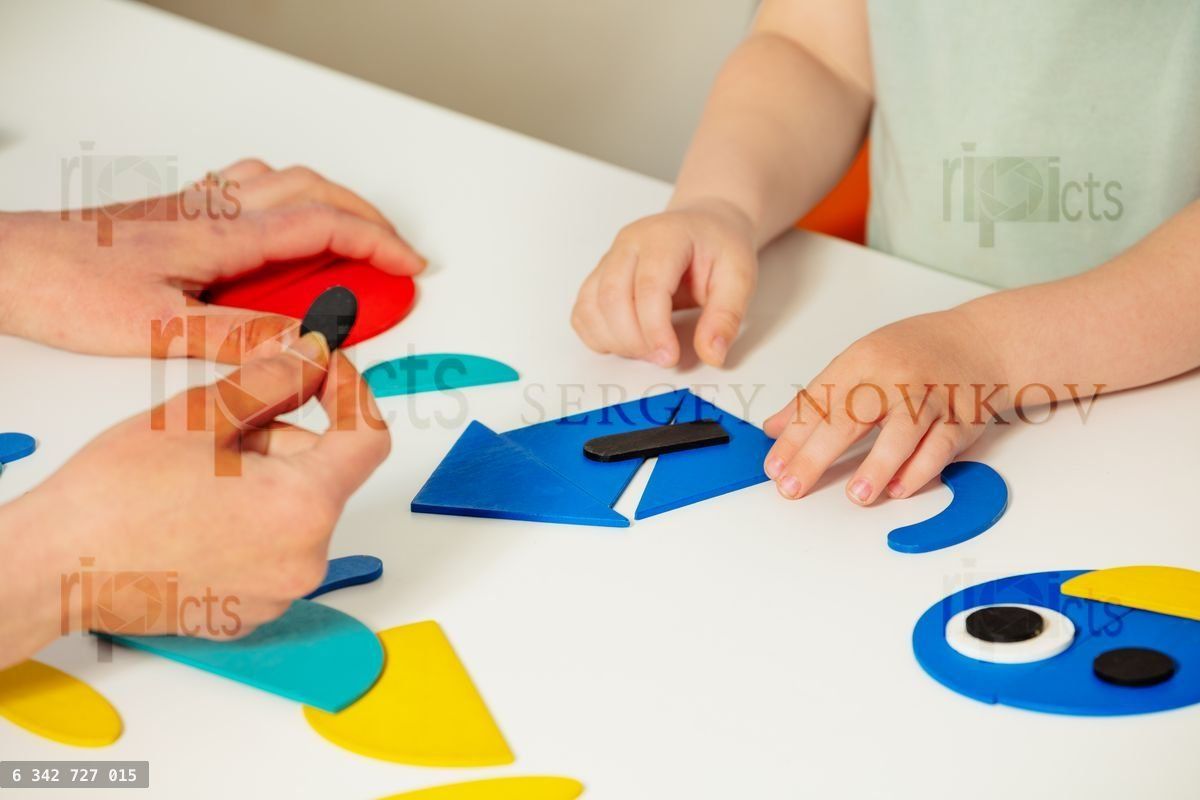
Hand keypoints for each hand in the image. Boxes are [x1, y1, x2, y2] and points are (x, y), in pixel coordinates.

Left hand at [0, 158, 424, 361]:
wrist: (5, 264)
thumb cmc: (65, 288)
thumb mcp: (158, 329)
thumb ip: (239, 335)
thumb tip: (308, 341)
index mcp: (222, 236)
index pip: (324, 225)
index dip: (378, 245)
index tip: (411, 267)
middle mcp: (215, 211)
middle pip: (317, 190)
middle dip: (369, 219)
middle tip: (397, 255)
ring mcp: (196, 207)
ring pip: (285, 182)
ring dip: (333, 203)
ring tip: (356, 239)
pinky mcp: (177, 214)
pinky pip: (250, 188)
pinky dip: (289, 200)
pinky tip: (282, 233)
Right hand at [0, 330, 389, 666]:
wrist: (57, 567)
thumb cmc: (116, 497)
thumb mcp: (204, 413)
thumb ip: (275, 378)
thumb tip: (314, 357)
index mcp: (305, 507)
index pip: (369, 438)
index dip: (350, 393)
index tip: (322, 371)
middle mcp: (306, 560)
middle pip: (323, 474)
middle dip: (281, 440)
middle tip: (216, 433)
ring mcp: (279, 593)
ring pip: (295, 510)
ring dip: (262, 481)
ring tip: (194, 480)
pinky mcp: (251, 611)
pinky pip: (271, 547)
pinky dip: (247, 521)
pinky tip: (192, 516)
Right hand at [571, 198, 757, 366]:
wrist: (705, 226)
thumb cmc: (719, 247)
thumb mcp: (740, 277)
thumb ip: (726, 316)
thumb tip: (712, 354)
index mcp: (664, 237)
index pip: (648, 287)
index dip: (654, 329)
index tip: (670, 357)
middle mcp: (628, 244)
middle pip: (612, 298)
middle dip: (634, 340)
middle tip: (664, 358)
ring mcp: (609, 259)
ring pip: (591, 307)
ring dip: (615, 341)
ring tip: (648, 350)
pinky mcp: (600, 277)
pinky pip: (583, 312)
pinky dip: (597, 335)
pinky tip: (626, 342)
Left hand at [762, 309, 1009, 504]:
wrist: (980, 342)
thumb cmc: (912, 353)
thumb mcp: (859, 361)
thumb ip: (818, 399)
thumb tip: (774, 430)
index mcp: (862, 362)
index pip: (819, 403)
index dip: (793, 437)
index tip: (774, 467)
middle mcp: (895, 379)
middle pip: (850, 418)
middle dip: (816, 456)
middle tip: (793, 487)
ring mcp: (930, 399)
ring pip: (902, 433)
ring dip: (878, 466)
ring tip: (857, 495)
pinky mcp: (961, 419)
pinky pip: (940, 447)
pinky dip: (921, 469)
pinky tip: (900, 488)